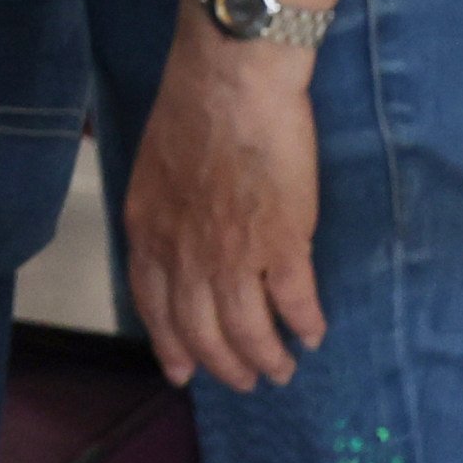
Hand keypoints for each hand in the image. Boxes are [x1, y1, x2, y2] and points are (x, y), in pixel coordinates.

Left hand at [121, 17, 326, 390]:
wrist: (230, 81)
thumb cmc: (193, 110)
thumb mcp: (155, 170)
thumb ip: (164, 215)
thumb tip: (177, 241)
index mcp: (149, 233)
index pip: (154, 307)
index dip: (170, 345)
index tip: (182, 373)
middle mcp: (185, 254)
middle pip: (202, 332)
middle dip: (224, 366)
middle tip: (245, 381)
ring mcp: (233, 254)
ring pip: (248, 331)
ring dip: (267, 358)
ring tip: (282, 368)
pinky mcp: (282, 243)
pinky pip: (295, 303)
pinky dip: (305, 325)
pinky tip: (313, 334)